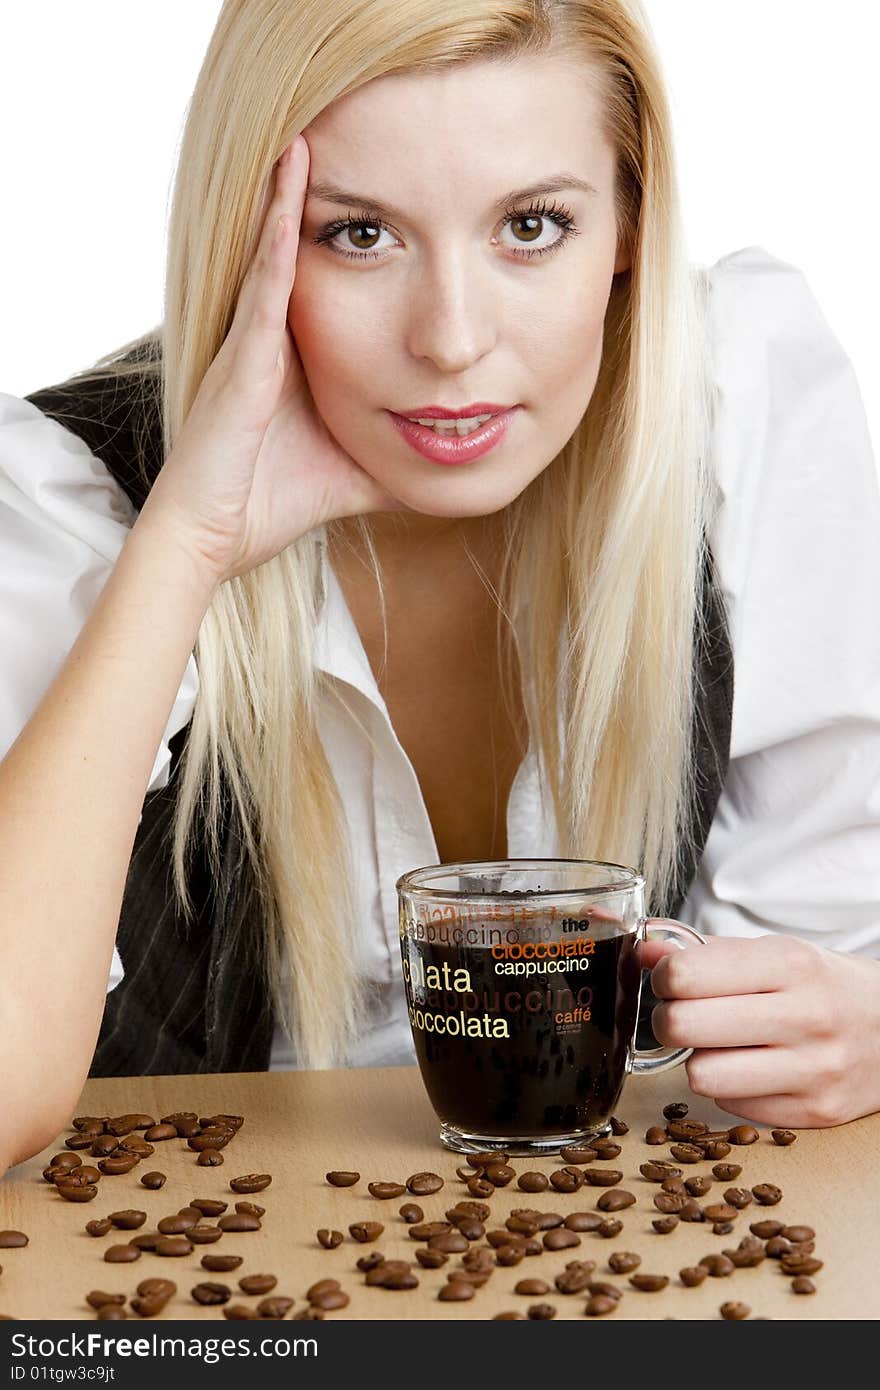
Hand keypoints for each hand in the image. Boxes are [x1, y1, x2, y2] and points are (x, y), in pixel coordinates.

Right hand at [142, 134, 403, 583]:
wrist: (219, 537)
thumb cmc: (276, 503)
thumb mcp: (358, 470)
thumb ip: (397, 459)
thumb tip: (448, 467)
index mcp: (301, 364)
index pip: (334, 289)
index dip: (355, 245)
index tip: (385, 200)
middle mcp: (275, 342)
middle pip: (304, 260)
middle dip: (325, 205)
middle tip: (345, 138)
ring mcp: (255, 343)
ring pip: (277, 253)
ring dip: (291, 196)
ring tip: (311, 134)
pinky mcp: (244, 354)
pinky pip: (266, 281)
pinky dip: (276, 230)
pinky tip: (290, 180)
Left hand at [637, 933, 879, 1126]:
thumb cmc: (824, 986)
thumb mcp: (774, 953)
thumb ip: (706, 952)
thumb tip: (645, 951)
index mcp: (790, 963)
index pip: (687, 974)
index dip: (664, 979)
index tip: (672, 981)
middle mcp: (806, 1015)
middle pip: (684, 1026)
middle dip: (668, 1021)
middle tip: (680, 1017)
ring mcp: (814, 1069)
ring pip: (702, 1076)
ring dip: (697, 1062)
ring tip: (715, 1047)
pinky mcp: (817, 1112)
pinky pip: (732, 1107)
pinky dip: (729, 1089)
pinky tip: (749, 1070)